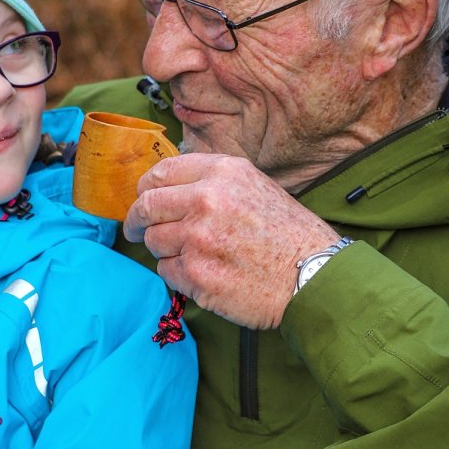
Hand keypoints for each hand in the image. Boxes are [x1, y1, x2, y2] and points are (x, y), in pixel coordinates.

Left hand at [123, 153, 339, 328]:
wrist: (312, 275)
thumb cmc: (288, 234)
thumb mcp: (254, 186)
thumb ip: (211, 182)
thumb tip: (167, 188)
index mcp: (221, 173)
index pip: (160, 173)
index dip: (144, 189)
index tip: (142, 200)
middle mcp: (206, 201)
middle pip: (146, 206)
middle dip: (137, 220)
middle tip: (136, 229)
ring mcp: (198, 239)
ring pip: (154, 241)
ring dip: (165, 249)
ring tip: (194, 255)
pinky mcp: (196, 275)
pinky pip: (166, 271)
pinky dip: (177, 274)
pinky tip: (204, 273)